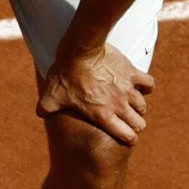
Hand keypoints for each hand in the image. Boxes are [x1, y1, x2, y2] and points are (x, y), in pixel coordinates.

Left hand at [37, 43, 155, 144]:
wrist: (80, 49)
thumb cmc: (66, 74)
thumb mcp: (52, 94)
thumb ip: (46, 108)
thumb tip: (40, 114)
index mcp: (103, 114)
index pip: (128, 135)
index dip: (129, 138)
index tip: (127, 136)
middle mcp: (119, 104)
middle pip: (139, 123)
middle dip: (135, 124)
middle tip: (127, 120)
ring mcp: (128, 89)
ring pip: (143, 105)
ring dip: (138, 107)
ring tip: (130, 104)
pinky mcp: (132, 72)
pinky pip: (149, 83)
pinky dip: (147, 87)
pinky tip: (139, 86)